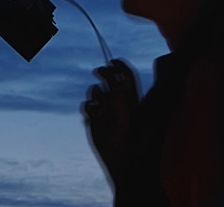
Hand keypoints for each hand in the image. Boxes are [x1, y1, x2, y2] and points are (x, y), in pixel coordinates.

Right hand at [82, 59, 138, 183]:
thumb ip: (127, 96)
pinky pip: (87, 106)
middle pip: (109, 79)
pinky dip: (88, 106)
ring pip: (95, 91)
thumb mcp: (135, 113)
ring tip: (101, 104)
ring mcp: (105, 111)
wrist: (126, 162)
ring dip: (96, 93)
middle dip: (104, 72)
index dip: (120, 66)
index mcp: (132, 98)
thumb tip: (120, 79)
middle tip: (100, 71)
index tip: (113, 60)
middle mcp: (118, 102)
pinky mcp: (94, 121)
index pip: (126, 75)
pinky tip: (94, 114)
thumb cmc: (137, 140)